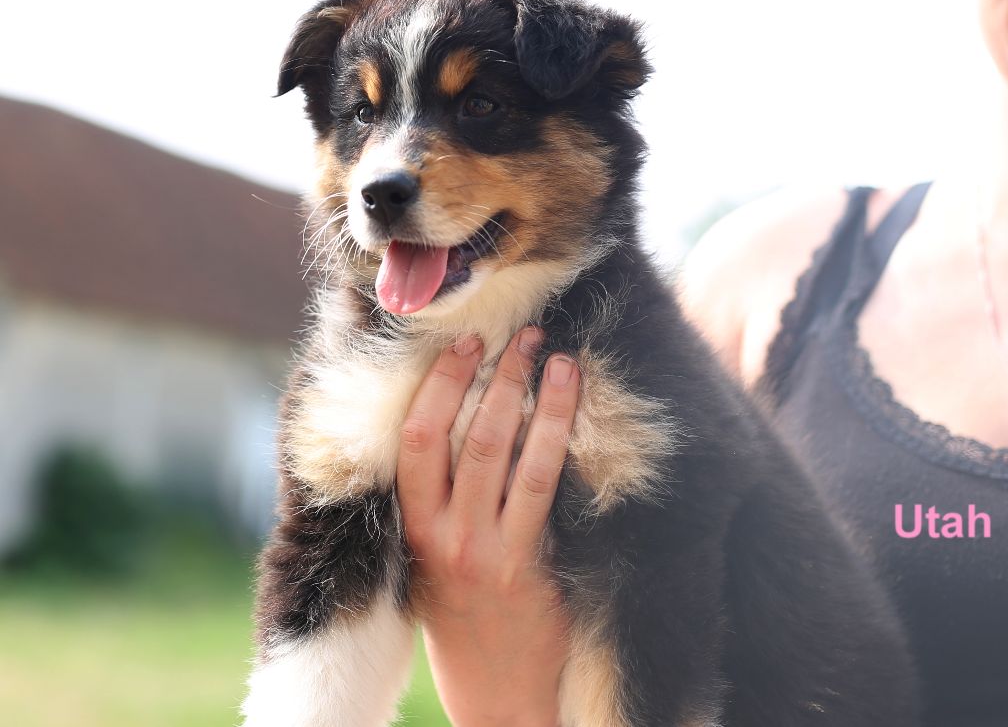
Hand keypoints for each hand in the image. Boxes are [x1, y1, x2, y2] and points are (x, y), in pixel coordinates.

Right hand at [396, 327, 580, 726]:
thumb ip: (439, 497)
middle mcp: (444, 535)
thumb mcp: (432, 555)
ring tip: (558, 358)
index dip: (439, 384)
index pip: (416, 439)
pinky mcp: (528, 565)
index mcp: (414, 526)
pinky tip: (574, 410)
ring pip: (508, 455)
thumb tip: (465, 416)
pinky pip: (543, 489)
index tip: (464, 344)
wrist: (493, 692)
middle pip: (465, 437)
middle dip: (495, 377)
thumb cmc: (463, 612)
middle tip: (523, 334)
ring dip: (536, 399)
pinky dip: (557, 441)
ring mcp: (486, 550)